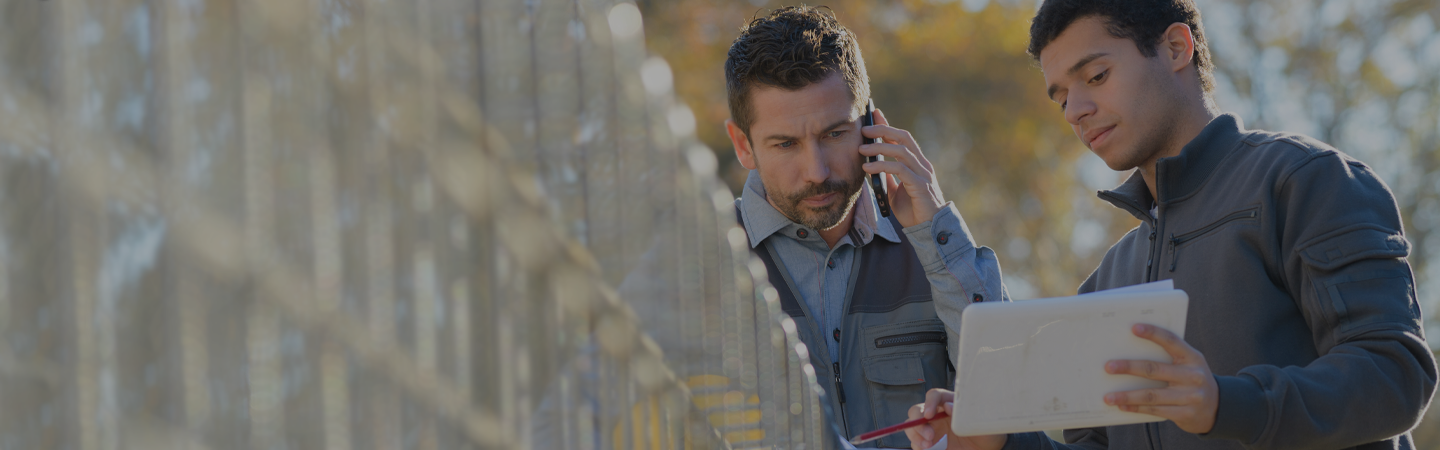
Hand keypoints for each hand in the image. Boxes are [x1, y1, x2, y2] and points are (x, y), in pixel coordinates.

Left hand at [860, 109, 945, 227]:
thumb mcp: (896, 192)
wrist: (929, 229)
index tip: (874, 113)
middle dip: (884, 129)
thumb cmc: (914, 211)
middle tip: (864, 128)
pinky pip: (899, 170)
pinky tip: (867, 168)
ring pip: (901, 151)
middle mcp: (922, 164)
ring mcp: (923, 173)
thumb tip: (872, 167)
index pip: (902, 138)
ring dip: (879, 147)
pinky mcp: (920, 185)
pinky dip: (882, 166)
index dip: (888, 125)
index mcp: (917, 164)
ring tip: (861, 149)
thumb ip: (888, 178)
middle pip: (903, 138)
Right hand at [904, 389, 1006, 449]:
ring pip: (911, 427)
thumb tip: (947, 406)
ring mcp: (931, 429)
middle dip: (918, 422)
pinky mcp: (929, 443)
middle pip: (917, 411)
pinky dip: (918, 447)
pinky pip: (916, 443)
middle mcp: (937, 415)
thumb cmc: (987, 433)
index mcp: (950, 403)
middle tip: (930, 436)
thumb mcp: (980, 423)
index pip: (934, 396)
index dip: (930, 402)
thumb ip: (963, 414)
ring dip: (915, 436)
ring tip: (928, 446)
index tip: (930, 414)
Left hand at [1104, 323, 1219, 433]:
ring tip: (1108, 397)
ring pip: (1152, 395)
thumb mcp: (1188, 364)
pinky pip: (1156, 410)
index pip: (1171, 341)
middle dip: (1128, 367)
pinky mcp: (1185, 414)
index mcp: (1192, 357)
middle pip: (1154, 369)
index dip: (1153, 333)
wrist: (1217, 408)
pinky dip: (1136, 409)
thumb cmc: (1192, 379)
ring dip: (1127, 395)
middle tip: (1108, 367)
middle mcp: (1193, 375)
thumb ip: (1168, 357)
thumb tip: (1129, 350)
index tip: (1133, 328)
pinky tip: (1123, 407)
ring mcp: (1190, 396)